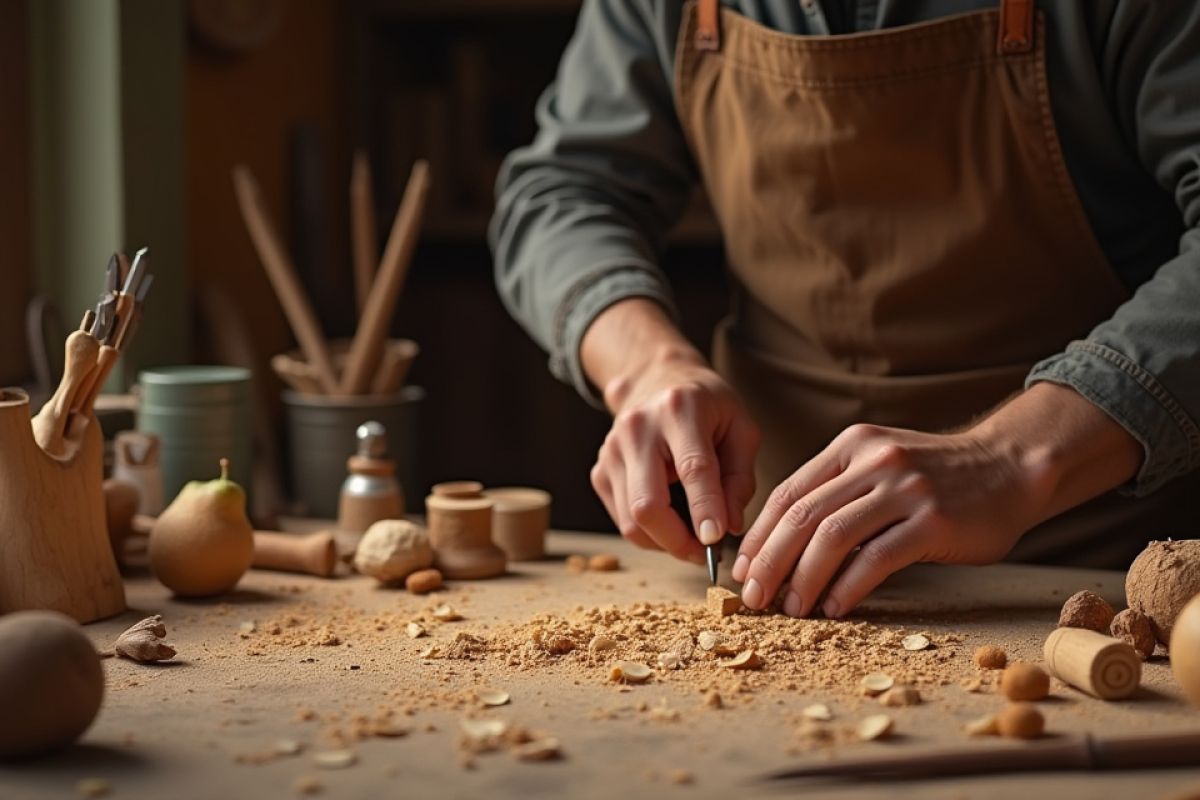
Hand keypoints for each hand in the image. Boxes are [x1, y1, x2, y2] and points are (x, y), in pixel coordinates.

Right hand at [582, 299, 759, 561]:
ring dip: (666, 542)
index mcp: (679, 410)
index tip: (716, 541)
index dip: (705, 509)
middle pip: (648, 505)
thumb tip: (731, 526)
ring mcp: (611, 451)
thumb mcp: (740, 428)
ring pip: (632, 522)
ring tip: (692, 535)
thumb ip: (740, 477)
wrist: (657, 380)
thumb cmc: (707, 407)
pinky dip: (650, 533)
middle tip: (706, 552)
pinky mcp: (599, 471)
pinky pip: (623, 521)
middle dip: (678, 541)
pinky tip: (671, 518)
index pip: (692, 469)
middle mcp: (637, 429)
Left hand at [731, 383, 1142, 617]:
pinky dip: (848, 586)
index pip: (788, 493)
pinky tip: (835, 607)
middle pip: (802, 516)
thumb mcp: (880, 463)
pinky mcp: (933, 521)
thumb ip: (838, 490)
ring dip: (804, 579)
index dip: (760, 536)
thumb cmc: (937, 476)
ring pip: (833, 537)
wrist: (1011, 466)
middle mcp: (873, 461)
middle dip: (770, 561)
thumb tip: (784, 544)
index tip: (742, 570)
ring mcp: (904, 489)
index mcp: (851, 446)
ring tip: (791, 608)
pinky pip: (877, 558)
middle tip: (753, 597)